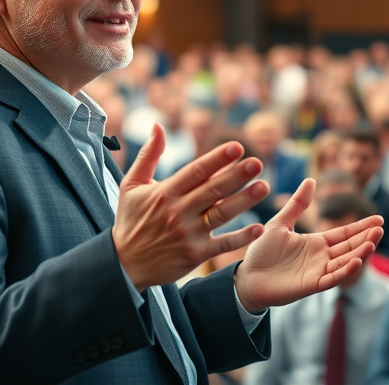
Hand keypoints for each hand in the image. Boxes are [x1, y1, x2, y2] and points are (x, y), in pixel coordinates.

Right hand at [113, 124, 269, 292]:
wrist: (125, 264)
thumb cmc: (130, 220)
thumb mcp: (131, 185)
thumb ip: (148, 155)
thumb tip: (158, 125)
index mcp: (165, 193)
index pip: (196, 171)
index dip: (217, 158)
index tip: (236, 147)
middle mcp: (179, 212)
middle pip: (213, 190)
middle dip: (236, 176)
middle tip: (257, 163)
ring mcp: (189, 234)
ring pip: (221, 214)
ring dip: (244, 201)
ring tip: (263, 187)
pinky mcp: (196, 255)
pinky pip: (222, 245)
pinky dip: (241, 238)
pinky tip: (259, 229)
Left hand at [234, 179, 383, 311]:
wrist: (247, 276)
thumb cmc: (262, 251)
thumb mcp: (281, 222)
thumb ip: (297, 204)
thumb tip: (311, 180)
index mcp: (316, 242)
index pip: (344, 233)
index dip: (361, 226)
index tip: (379, 219)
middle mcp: (321, 257)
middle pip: (349, 246)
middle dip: (366, 238)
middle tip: (380, 228)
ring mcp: (318, 271)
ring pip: (345, 261)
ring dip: (360, 252)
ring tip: (374, 241)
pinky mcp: (311, 284)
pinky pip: (332, 277)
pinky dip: (345, 270)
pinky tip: (357, 260)